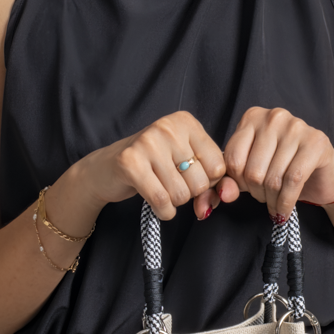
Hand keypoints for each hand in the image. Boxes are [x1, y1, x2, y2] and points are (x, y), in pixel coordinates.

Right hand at [69, 111, 227, 221]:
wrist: (106, 169)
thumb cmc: (153, 166)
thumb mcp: (186, 161)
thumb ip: (212, 178)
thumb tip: (227, 195)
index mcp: (186, 122)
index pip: (218, 166)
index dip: (208, 182)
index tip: (191, 179)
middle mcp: (168, 127)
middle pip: (200, 182)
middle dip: (189, 194)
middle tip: (172, 185)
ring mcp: (147, 143)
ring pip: (181, 194)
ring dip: (174, 203)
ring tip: (161, 190)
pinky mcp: (130, 163)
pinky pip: (161, 200)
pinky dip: (163, 211)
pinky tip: (156, 204)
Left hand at [192, 107, 333, 221]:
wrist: (324, 176)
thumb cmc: (283, 171)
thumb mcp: (250, 175)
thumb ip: (228, 184)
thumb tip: (213, 200)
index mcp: (252, 118)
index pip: (232, 159)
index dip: (238, 183)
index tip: (248, 189)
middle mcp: (274, 116)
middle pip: (251, 170)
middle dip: (256, 193)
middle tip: (265, 197)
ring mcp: (297, 126)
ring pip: (272, 177)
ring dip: (271, 200)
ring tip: (275, 203)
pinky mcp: (316, 143)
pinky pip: (293, 181)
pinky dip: (285, 202)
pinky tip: (283, 209)